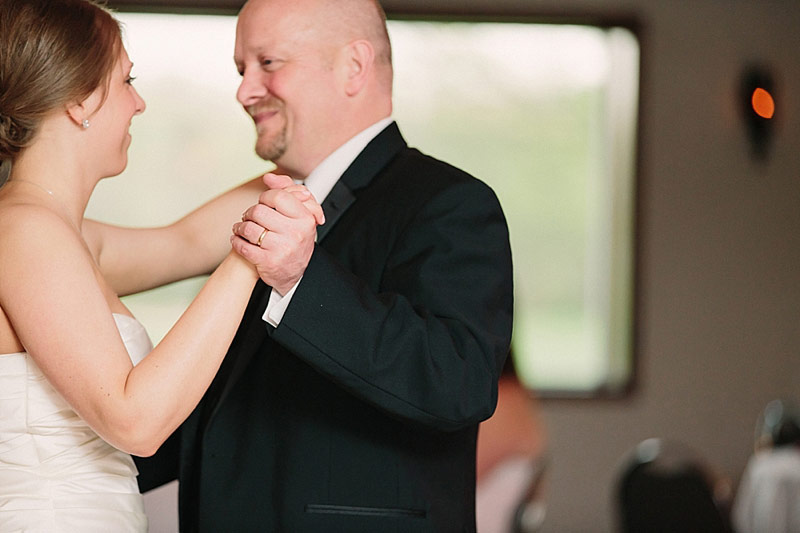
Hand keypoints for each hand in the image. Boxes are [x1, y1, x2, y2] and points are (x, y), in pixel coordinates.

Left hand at [231, 173, 323, 294]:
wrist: (296, 273)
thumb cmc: (296, 239)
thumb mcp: (299, 214)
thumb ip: (287, 190)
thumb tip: (269, 178)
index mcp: (305, 218)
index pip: (278, 197)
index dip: (265, 198)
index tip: (263, 203)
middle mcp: (295, 233)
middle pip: (259, 211)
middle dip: (249, 213)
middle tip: (249, 217)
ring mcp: (282, 248)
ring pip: (248, 228)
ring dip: (239, 228)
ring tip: (240, 229)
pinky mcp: (268, 262)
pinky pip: (243, 247)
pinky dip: (236, 242)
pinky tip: (238, 240)